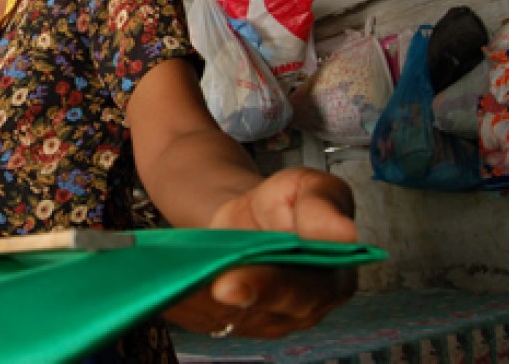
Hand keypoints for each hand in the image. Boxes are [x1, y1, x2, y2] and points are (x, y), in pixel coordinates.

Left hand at [163, 167, 357, 337]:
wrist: (252, 216)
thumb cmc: (284, 201)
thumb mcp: (307, 187)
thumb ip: (323, 206)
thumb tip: (344, 231)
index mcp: (335, 274)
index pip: (305, 289)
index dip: (268, 288)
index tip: (231, 285)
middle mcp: (307, 306)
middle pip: (266, 310)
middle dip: (230, 298)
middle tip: (205, 288)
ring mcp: (273, 319)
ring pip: (233, 318)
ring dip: (201, 304)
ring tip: (172, 287)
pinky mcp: (240, 321)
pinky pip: (210, 319)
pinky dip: (185, 305)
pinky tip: (164, 289)